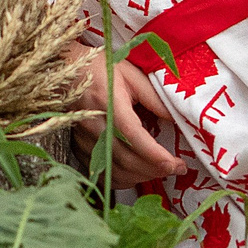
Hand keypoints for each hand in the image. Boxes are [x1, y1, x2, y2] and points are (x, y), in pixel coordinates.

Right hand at [65, 45, 182, 187]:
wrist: (67, 70)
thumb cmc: (102, 68)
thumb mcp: (133, 75)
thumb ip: (155, 98)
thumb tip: (179, 118)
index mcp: (109, 103)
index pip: (133, 136)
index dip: (156, 155)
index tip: (177, 164)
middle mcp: (93, 124)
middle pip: (125, 159)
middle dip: (155, 170)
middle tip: (176, 169)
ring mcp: (83, 138)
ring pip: (114, 170)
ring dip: (141, 176)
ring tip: (159, 170)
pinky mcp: (78, 147)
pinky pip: (101, 173)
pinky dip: (122, 179)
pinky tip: (136, 173)